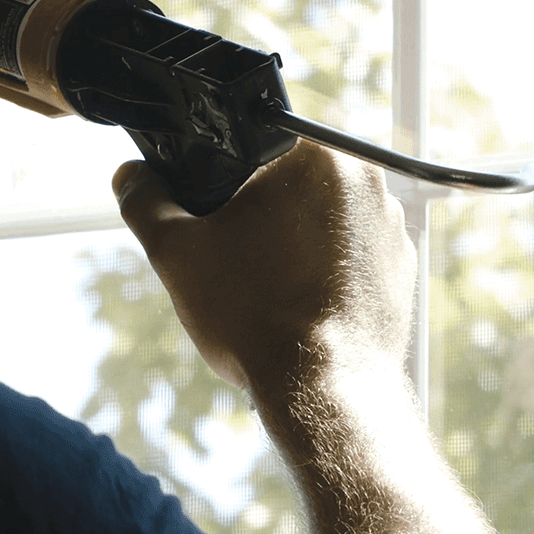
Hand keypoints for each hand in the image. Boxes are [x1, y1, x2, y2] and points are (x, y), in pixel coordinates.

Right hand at [112, 140, 415, 393]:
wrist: (320, 388)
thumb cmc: (256, 317)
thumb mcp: (176, 252)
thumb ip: (145, 202)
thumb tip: (131, 177)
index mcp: (316, 155)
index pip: (260, 144)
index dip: (230, 180)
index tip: (218, 217)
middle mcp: (367, 181)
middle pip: (296, 183)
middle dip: (265, 215)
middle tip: (240, 260)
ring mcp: (392, 227)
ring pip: (325, 220)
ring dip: (298, 244)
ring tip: (271, 289)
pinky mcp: (403, 270)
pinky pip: (355, 257)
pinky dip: (330, 274)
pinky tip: (302, 306)